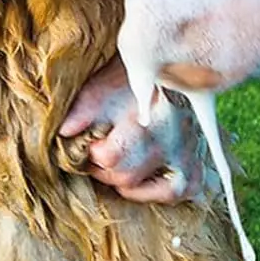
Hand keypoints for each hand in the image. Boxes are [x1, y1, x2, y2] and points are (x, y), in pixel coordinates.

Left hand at [58, 57, 206, 204]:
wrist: (174, 68)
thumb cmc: (133, 78)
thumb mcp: (105, 86)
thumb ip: (83, 109)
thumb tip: (63, 133)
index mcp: (152, 116)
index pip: (111, 156)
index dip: (93, 151)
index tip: (93, 141)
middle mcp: (174, 138)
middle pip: (125, 175)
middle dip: (104, 167)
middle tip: (100, 152)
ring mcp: (188, 154)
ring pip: (150, 188)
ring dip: (126, 180)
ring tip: (120, 160)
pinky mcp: (196, 165)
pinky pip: (175, 192)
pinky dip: (155, 190)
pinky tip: (143, 175)